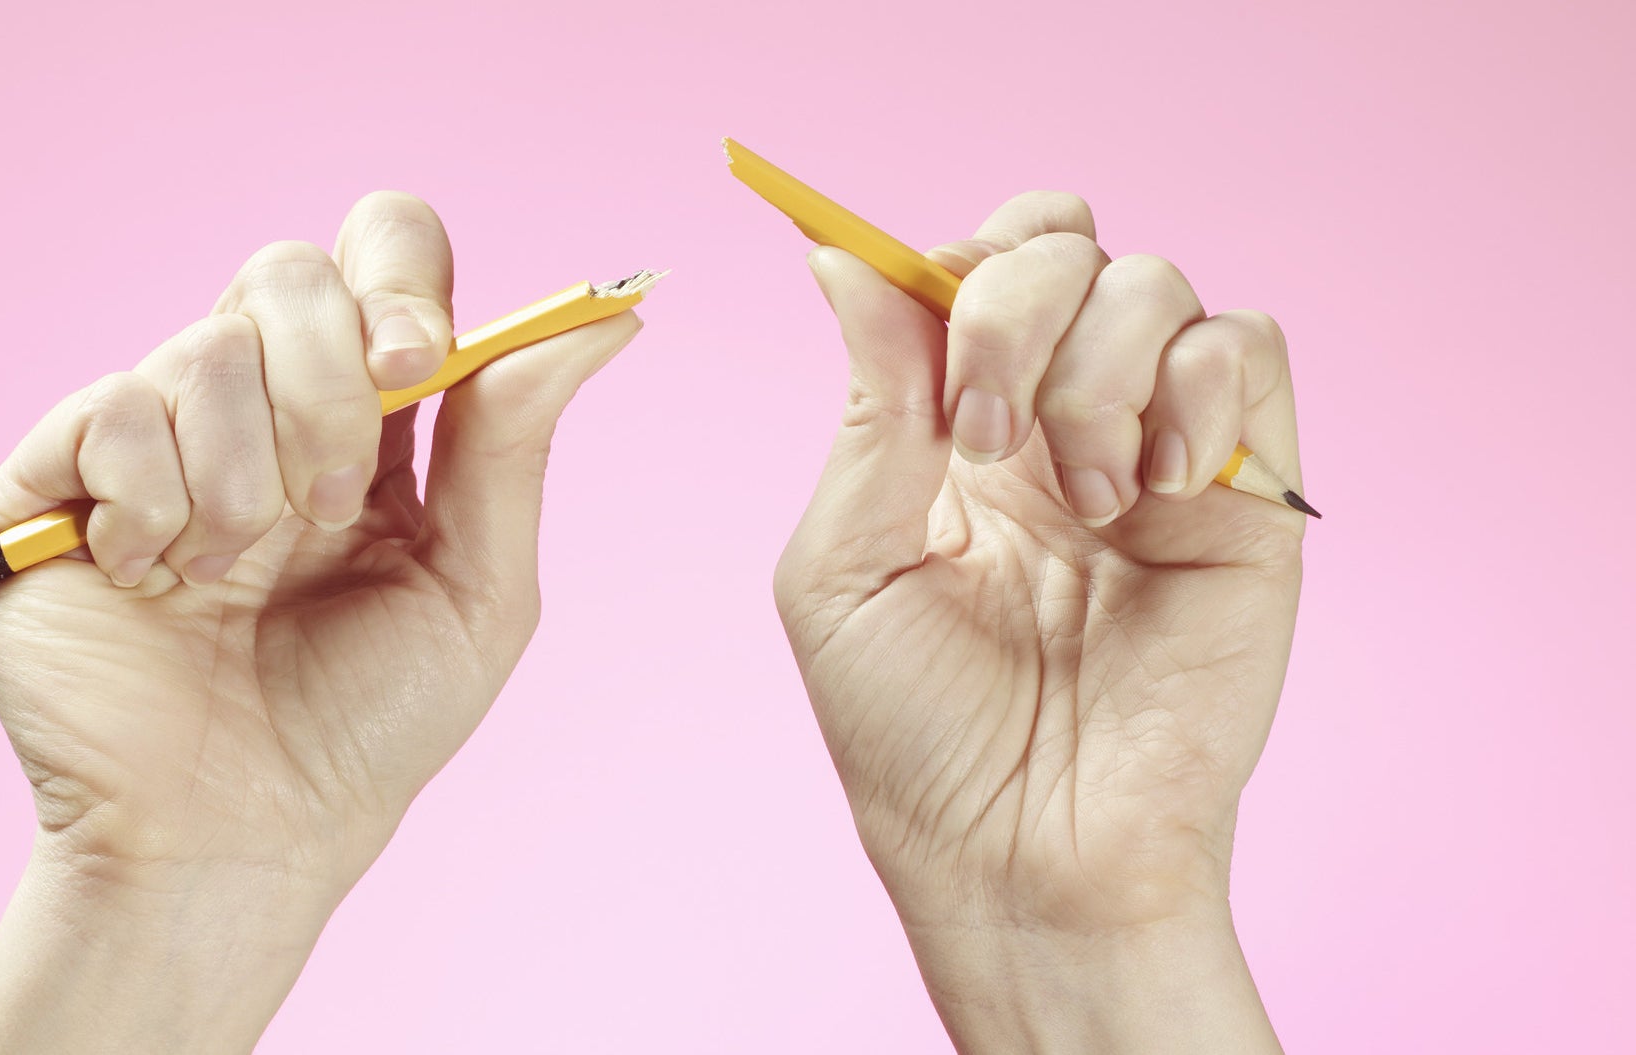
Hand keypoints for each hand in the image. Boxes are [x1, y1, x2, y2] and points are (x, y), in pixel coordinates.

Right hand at [0, 192, 639, 1052]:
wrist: (239, 837)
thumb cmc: (366, 727)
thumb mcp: (474, 585)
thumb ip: (515, 441)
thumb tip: (607, 317)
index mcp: (366, 417)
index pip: (382, 259)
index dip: (401, 280)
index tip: (418, 363)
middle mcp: (258, 407)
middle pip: (288, 273)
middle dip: (329, 386)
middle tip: (333, 507)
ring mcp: (155, 436)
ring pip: (206, 348)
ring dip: (246, 480)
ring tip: (235, 577)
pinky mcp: (54, 479)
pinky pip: (110, 409)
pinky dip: (152, 500)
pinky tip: (153, 579)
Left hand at [774, 193, 1300, 1049]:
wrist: (1024, 855)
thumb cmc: (917, 736)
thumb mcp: (846, 564)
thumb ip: (869, 408)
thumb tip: (845, 259)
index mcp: (958, 430)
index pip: (980, 265)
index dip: (958, 264)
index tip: (926, 333)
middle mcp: (1061, 420)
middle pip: (1064, 245)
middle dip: (1014, 311)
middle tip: (985, 436)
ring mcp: (1158, 449)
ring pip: (1156, 283)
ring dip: (1095, 371)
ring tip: (1078, 499)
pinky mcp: (1251, 493)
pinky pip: (1250, 349)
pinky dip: (1195, 390)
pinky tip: (1151, 490)